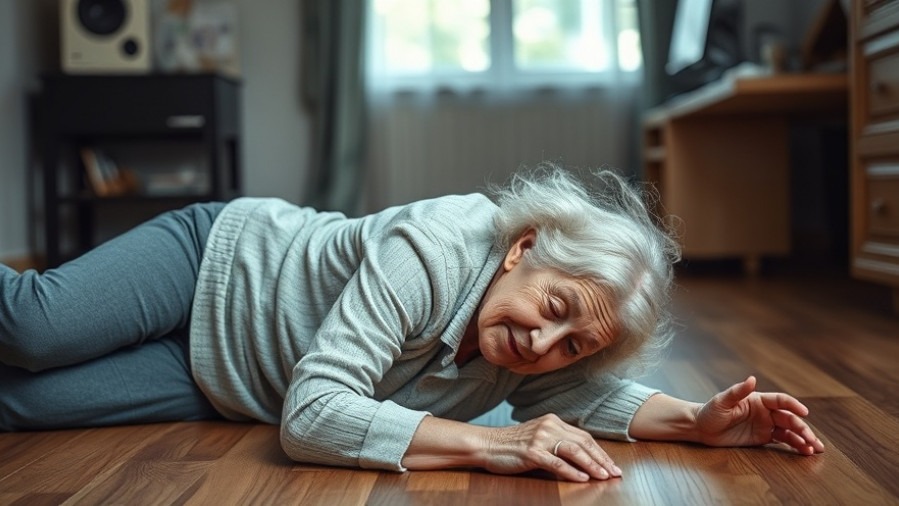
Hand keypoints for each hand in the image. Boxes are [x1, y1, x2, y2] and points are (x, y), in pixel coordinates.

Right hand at [481, 414, 621, 481]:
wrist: (487, 444)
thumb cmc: (512, 444)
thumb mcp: (537, 436)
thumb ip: (556, 440)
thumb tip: (581, 455)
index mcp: (553, 421)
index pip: (583, 436)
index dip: (599, 451)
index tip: (611, 464)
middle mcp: (549, 426)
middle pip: (583, 443)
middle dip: (601, 459)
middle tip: (614, 472)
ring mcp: (540, 438)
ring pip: (573, 451)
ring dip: (591, 465)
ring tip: (603, 476)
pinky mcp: (531, 452)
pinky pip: (556, 462)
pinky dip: (571, 471)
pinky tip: (582, 478)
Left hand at [694, 376, 824, 454]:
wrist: (701, 428)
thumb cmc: (710, 411)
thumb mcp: (722, 401)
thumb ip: (737, 391)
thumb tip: (752, 378)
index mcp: (758, 400)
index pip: (780, 401)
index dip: (793, 405)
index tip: (804, 412)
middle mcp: (765, 412)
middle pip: (789, 418)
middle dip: (803, 428)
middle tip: (812, 440)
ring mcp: (766, 425)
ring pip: (790, 431)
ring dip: (803, 439)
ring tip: (814, 449)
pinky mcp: (763, 438)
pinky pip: (783, 441)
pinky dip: (795, 446)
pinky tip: (804, 452)